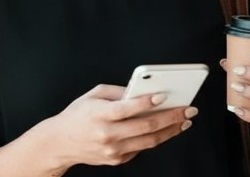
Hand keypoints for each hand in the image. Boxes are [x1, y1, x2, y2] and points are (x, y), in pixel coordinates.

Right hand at [41, 84, 197, 169]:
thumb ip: (118, 91)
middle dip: (171, 116)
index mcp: (100, 115)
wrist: (60, 143)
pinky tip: (168, 128)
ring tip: (185, 120)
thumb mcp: (93, 95)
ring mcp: (113, 150)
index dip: (147, 102)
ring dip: (171, 130)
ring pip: (150, 141)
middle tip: (189, 108)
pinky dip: (156, 137)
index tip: (164, 94)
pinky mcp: (117, 159)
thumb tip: (144, 91)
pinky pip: (142, 147)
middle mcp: (108, 134)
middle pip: (146, 126)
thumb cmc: (78, 114)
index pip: (128, 108)